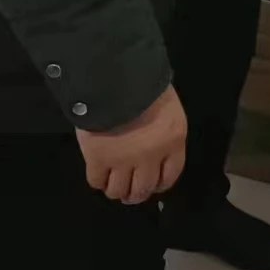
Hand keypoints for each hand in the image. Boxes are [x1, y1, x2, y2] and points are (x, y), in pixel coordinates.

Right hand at [76, 85, 186, 205]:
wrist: (116, 76)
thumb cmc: (144, 83)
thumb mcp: (165, 105)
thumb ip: (162, 129)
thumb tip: (153, 148)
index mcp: (173, 140)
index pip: (170, 175)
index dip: (159, 184)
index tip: (152, 185)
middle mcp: (151, 156)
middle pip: (143, 189)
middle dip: (136, 193)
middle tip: (128, 192)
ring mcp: (124, 160)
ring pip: (119, 191)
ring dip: (116, 190)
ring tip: (112, 183)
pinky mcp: (98, 160)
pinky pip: (97, 182)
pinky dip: (97, 180)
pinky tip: (98, 171)